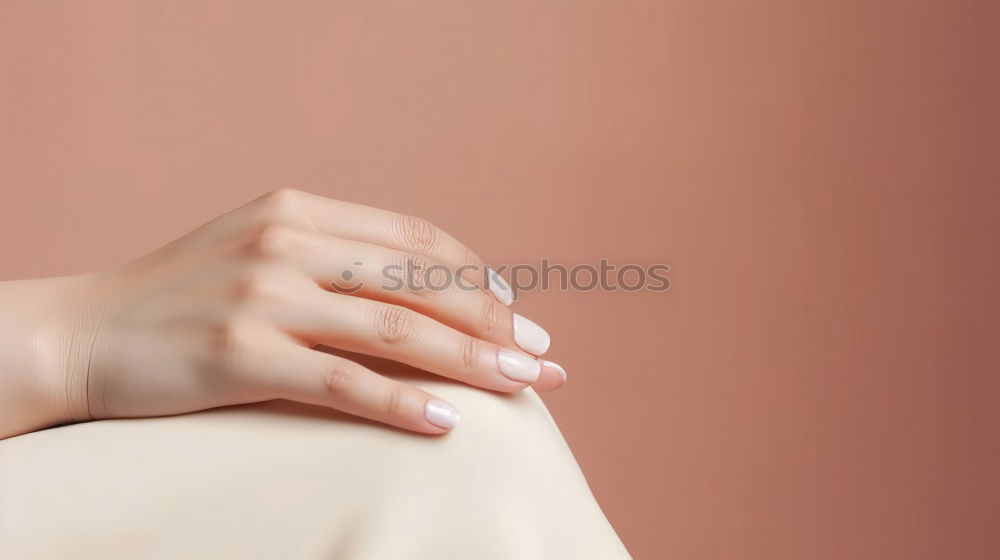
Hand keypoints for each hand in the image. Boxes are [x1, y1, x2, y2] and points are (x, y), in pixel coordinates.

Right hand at [27, 189, 565, 436]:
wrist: (84, 330)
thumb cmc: (181, 296)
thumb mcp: (258, 250)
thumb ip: (331, 257)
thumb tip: (417, 295)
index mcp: (299, 210)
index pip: (414, 236)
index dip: (475, 272)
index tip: (515, 308)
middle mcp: (288, 242)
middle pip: (419, 280)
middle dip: (492, 319)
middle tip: (542, 353)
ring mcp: (264, 297)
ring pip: (396, 330)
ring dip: (471, 360)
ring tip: (524, 385)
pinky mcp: (243, 355)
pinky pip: (345, 382)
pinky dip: (404, 403)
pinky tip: (449, 423)